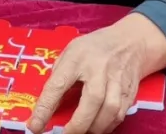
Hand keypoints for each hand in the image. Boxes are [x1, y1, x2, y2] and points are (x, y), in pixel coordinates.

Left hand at [29, 14, 165, 133]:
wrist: (130, 41)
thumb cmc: (94, 47)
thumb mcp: (70, 52)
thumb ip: (59, 76)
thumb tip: (49, 106)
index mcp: (77, 57)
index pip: (58, 84)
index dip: (45, 108)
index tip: (34, 126)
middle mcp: (99, 68)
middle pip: (92, 100)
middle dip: (78, 124)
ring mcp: (117, 80)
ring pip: (110, 110)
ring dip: (95, 128)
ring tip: (84, 132)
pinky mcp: (129, 91)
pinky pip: (120, 114)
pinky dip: (108, 126)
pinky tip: (99, 126)